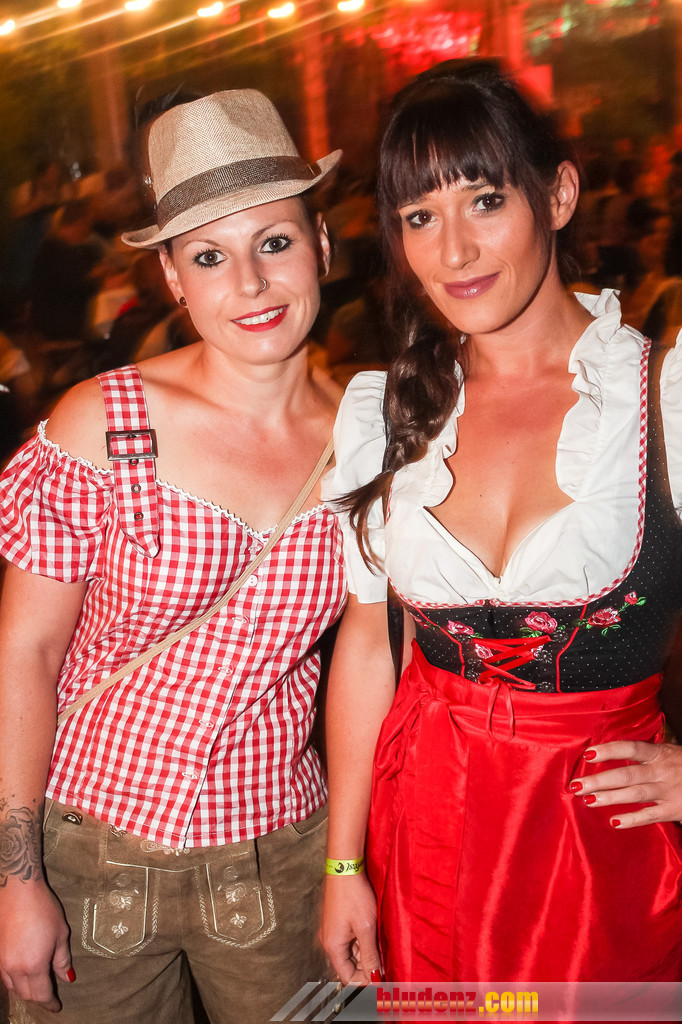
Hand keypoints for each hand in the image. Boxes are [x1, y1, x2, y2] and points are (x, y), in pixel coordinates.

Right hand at [0, 880, 72, 1010]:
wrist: (17, 891)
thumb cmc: (43, 909)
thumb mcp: (60, 934)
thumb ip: (62, 959)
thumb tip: (67, 977)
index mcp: (33, 966)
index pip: (41, 994)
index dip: (50, 1003)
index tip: (57, 1007)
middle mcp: (14, 969)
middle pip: (26, 994)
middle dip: (38, 997)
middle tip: (50, 995)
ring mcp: (2, 962)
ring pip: (12, 987)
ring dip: (25, 990)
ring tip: (37, 985)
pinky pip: (4, 977)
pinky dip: (14, 981)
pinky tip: (22, 974)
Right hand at [321, 872, 381, 984]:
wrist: (344, 868)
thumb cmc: (354, 896)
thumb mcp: (366, 929)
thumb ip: (370, 956)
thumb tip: (375, 978)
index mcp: (333, 947)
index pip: (347, 977)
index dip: (365, 980)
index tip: (382, 978)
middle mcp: (330, 941)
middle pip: (349, 965)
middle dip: (367, 966)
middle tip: (386, 962)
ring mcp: (333, 931)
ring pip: (351, 952)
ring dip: (366, 952)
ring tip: (381, 944)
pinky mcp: (337, 922)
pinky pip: (350, 940)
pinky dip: (362, 941)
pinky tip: (374, 934)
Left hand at [570, 740, 681, 827]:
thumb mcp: (668, 753)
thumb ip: (645, 756)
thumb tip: (609, 753)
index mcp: (660, 753)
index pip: (631, 749)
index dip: (609, 751)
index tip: (588, 754)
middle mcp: (663, 771)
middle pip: (627, 774)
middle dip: (599, 780)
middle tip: (576, 785)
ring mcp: (669, 791)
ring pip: (635, 794)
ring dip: (610, 798)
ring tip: (588, 800)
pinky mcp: (675, 810)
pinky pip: (650, 816)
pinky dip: (632, 819)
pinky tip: (614, 822)